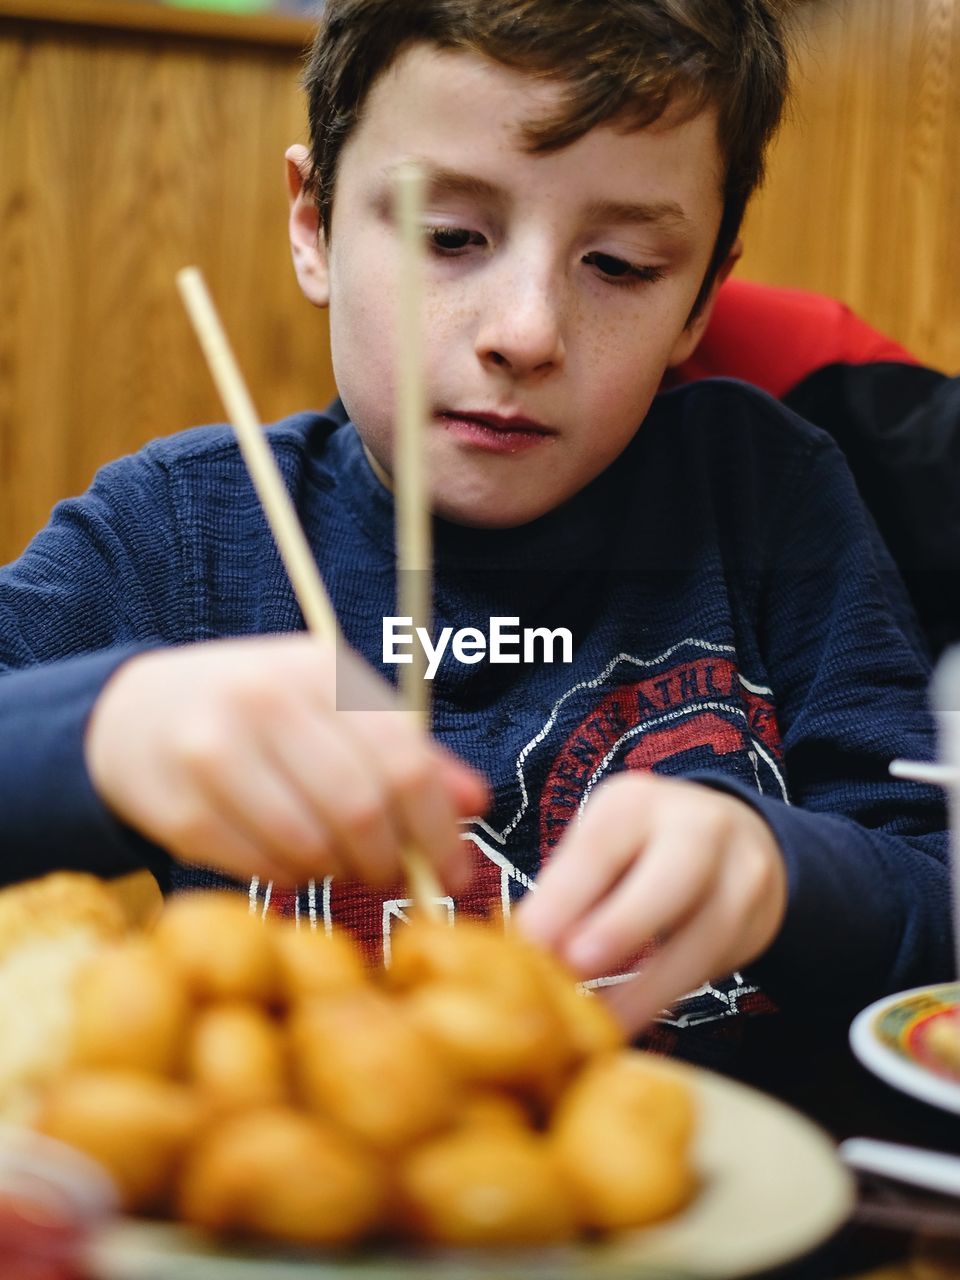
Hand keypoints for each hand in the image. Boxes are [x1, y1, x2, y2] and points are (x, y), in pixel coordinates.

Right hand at [85, 635, 487, 888]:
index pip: (402, 758)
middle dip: (389, 860)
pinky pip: (262, 870)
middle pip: (359, 809)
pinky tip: (290, 859)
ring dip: (339, 872)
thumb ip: (408, 752)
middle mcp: (264, 700)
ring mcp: (214, 753)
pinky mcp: (180, 809)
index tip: (456, 875)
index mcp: (318, 669)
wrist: (135, 715)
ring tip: (339, 863)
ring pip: (310, 848)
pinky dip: (291, 879)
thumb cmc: (261, 714)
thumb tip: (475, 803)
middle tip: (392, 876)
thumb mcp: (334, 708)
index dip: (439, 829)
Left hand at [516, 771, 786, 1034]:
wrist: (737, 839)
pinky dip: (668, 997)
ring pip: (704, 935)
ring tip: (600, 1024)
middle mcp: (698, 827)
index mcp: (637, 802)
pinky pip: (713, 964)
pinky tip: (631, 1020)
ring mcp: (739, 872)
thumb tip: (528, 948)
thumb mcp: (602, 846)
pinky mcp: (757, 920)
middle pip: (671, 877)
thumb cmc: (641, 849)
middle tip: (574, 969)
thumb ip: (568, 889)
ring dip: (648, 987)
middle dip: (623, 926)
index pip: (601, 846)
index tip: (528, 943)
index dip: (565, 897)